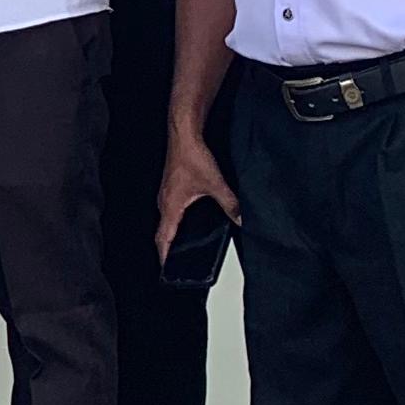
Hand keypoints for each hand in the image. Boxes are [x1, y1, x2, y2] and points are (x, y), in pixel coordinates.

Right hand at [157, 124, 240, 261]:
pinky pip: (172, 209)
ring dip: (173, 233)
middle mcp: (165, 201)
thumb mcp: (215, 184)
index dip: (164, 258)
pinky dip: (178, 219)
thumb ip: (230, 204)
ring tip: (183, 245)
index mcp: (170, 207)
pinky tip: (191, 218)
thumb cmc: (190, 155)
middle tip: (176, 263)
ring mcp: (167, 193)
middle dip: (168, 249)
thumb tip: (241, 220)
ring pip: (168, 219)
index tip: (166, 271)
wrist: (183, 132)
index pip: (163, 240)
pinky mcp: (173, 185)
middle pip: (163, 232)